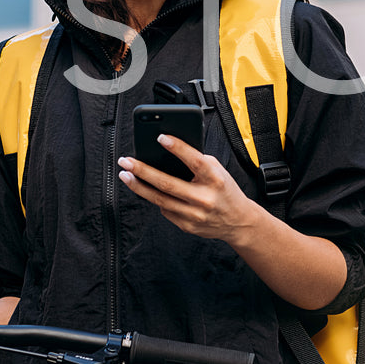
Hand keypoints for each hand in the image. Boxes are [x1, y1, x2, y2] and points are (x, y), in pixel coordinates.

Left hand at [117, 135, 265, 243]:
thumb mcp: (218, 171)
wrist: (239, 222)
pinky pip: (165, 210)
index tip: (160, 137)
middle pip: (167, 183)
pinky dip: (154, 198)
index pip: (195, 161)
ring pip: (159, 199)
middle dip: (142, 170)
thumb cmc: (225, 190)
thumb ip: (197, 162)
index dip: (177, 148)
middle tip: (126, 161)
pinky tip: (146, 190)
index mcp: (215, 179)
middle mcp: (205, 198)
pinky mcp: (187, 226)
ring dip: (138, 186)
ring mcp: (195, 215)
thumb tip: (167, 151)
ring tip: (125, 174)